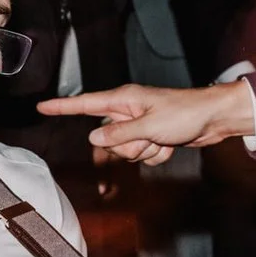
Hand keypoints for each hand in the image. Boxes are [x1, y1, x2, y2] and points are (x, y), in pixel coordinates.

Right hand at [37, 81, 255, 165]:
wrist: (213, 119)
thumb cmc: (184, 114)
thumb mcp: (148, 126)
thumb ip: (119, 134)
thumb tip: (94, 138)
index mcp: (123, 100)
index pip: (85, 104)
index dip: (62, 107)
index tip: (42, 106)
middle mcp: (128, 112)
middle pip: (108, 139)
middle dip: (128, 146)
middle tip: (150, 136)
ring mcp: (140, 126)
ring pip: (126, 151)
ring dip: (146, 151)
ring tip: (163, 138)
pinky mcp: (152, 137)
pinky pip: (144, 156)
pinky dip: (157, 154)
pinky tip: (171, 143)